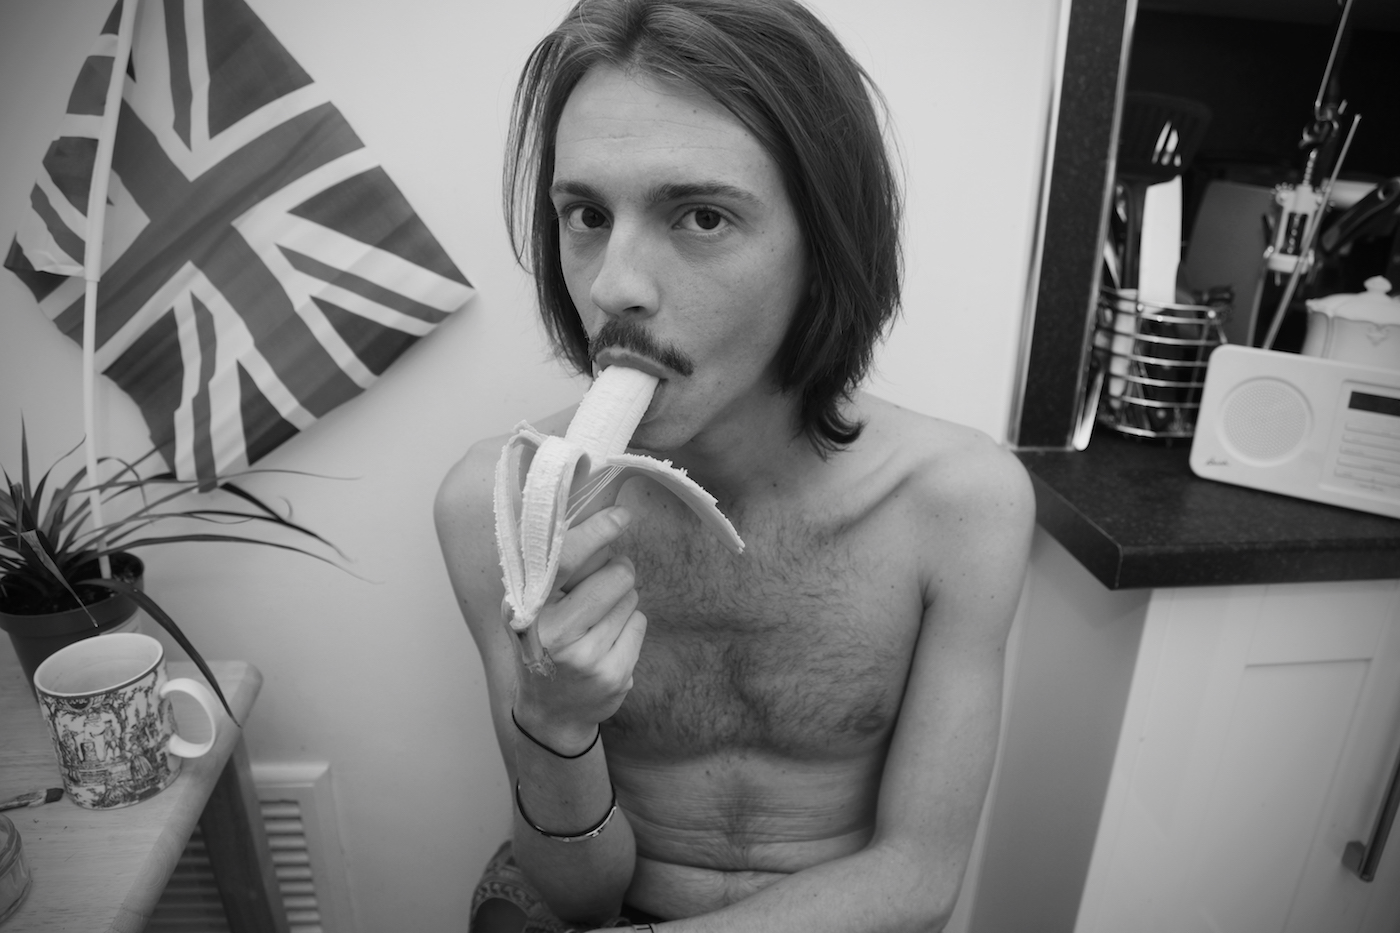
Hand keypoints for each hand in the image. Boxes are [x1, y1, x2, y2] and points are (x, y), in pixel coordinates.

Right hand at [511, 505, 646, 748]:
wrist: (550, 711)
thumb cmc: (543, 640)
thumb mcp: (532, 601)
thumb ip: (554, 559)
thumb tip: (586, 491)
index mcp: (528, 605)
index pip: (568, 557)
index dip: (597, 531)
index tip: (621, 516)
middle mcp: (553, 632)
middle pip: (617, 574)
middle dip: (617, 571)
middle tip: (601, 585)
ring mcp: (586, 657)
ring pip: (631, 598)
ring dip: (621, 602)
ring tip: (596, 621)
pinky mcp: (613, 675)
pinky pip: (640, 623)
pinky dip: (630, 626)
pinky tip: (608, 642)